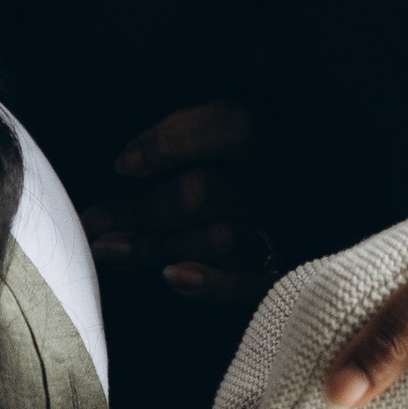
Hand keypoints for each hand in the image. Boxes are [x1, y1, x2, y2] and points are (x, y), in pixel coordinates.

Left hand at [84, 102, 272, 305]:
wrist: (316, 215)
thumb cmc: (236, 162)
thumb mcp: (224, 123)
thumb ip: (186, 132)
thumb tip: (127, 164)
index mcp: (274, 132)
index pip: (231, 126)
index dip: (169, 146)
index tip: (121, 165)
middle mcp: (283, 181)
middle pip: (206, 193)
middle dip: (139, 210)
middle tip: (91, 221)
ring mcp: (286, 229)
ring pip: (221, 240)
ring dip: (155, 247)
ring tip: (106, 250)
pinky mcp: (287, 273)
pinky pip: (253, 286)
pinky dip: (212, 284)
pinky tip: (170, 277)